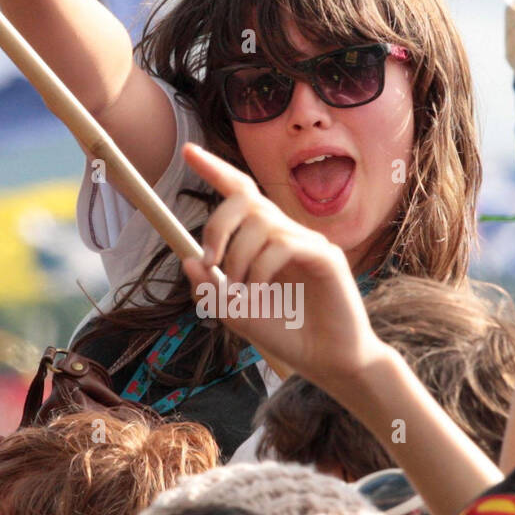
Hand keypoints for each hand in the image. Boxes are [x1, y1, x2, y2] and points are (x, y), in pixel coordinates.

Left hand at [179, 144, 386, 390]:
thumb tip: (187, 259)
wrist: (327, 362)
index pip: (241, 193)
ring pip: (262, 223)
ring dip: (238, 258)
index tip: (188, 152)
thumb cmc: (288, 336)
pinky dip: (261, 269)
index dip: (215, 170)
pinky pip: (283, 245)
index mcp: (264, 243)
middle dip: (218, 223)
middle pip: (247, 199)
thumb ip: (211, 290)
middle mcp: (286, 235)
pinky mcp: (325, 256)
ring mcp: (308, 243)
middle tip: (210, 260)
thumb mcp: (237, 315)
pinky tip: (260, 294)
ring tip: (240, 293)